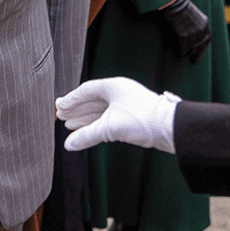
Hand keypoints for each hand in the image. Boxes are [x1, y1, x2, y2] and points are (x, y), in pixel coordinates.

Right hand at [56, 77, 178, 152]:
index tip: (59, 107)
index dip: (70, 100)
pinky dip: (97, 124)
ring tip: (70, 126)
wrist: (170, 128)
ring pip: (100, 110)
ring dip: (85, 118)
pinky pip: (108, 118)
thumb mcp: (110, 127)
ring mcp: (126, 103)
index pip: (86, 90)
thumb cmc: (143, 120)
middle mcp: (119, 92)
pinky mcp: (132, 116)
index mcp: (113, 86)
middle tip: (61, 117)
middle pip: (92, 100)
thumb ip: (87, 136)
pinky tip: (88, 131)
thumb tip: (68, 145)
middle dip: (76, 110)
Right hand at [157, 0, 211, 63]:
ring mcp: (194, 35)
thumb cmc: (182, 8)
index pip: (207, 40)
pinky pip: (183, 49)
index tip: (200, 54)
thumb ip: (198, 26)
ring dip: (187, 52)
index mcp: (206, 25)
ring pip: (191, 50)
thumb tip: (196, 38)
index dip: (203, 48)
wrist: (176, 5)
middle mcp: (202, 32)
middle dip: (197, 56)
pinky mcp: (185, 38)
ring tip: (183, 52)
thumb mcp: (195, 15)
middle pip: (201, 48)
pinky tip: (179, 50)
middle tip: (193, 62)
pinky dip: (180, 51)